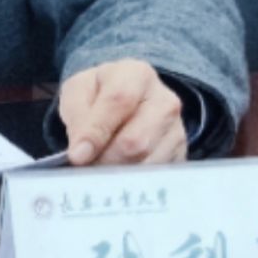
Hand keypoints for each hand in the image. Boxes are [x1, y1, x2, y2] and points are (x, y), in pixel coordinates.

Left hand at [59, 59, 186, 167]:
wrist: (125, 100)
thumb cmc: (98, 95)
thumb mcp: (78, 92)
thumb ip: (76, 116)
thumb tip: (81, 153)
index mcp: (137, 75)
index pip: (118, 102)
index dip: (96, 132)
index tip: (76, 156)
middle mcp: (165, 101)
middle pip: (136, 141)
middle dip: (105, 160)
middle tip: (85, 168)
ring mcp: (177, 131)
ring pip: (146, 165)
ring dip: (116, 175)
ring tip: (99, 171)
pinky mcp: (180, 157)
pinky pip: (155, 179)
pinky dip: (132, 183)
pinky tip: (117, 176)